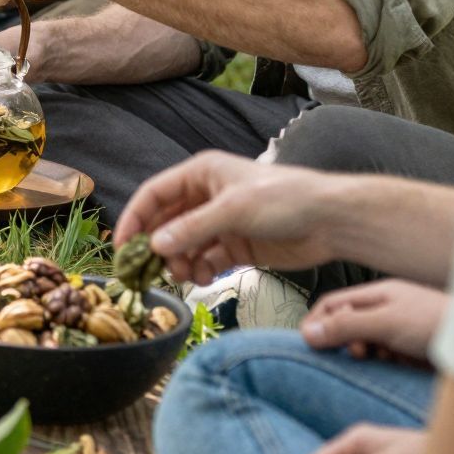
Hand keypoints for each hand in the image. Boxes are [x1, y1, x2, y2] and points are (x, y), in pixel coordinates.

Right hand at [113, 153, 340, 284]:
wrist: (331, 221)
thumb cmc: (285, 199)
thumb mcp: (233, 210)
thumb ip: (192, 229)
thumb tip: (155, 246)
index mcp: (201, 174)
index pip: (155, 194)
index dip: (135, 218)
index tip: (122, 246)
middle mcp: (207, 197)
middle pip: (166, 222)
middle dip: (157, 246)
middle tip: (148, 271)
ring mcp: (222, 223)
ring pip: (184, 245)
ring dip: (179, 262)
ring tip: (185, 276)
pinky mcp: (237, 247)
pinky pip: (206, 260)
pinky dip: (200, 271)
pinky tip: (203, 279)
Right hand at [302, 278, 446, 364]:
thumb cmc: (439, 326)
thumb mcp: (386, 323)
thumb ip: (347, 326)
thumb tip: (309, 333)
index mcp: (378, 293)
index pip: (333, 303)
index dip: (317, 321)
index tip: (308, 343)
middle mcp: (386, 309)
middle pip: (347, 322)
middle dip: (342, 339)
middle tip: (353, 353)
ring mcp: (398, 329)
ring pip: (364, 341)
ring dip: (362, 352)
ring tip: (373, 358)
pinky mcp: (409, 349)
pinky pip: (382, 356)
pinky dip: (381, 362)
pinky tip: (391, 364)